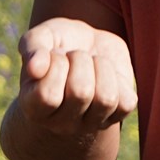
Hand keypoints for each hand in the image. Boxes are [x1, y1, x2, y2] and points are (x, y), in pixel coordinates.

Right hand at [15, 17, 138, 137]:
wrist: (89, 44)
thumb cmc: (59, 43)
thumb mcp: (41, 37)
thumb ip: (32, 47)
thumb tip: (35, 68)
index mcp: (35, 108)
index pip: (47, 96)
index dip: (56, 65)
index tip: (55, 53)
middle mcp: (62, 123)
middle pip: (80, 93)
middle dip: (80, 60)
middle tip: (76, 55)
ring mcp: (91, 122)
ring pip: (106, 99)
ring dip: (102, 68)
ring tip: (93, 62)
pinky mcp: (118, 114)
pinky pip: (127, 103)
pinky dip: (120, 80)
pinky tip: (108, 75)